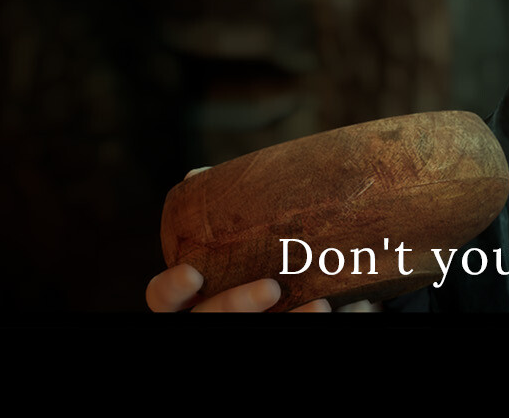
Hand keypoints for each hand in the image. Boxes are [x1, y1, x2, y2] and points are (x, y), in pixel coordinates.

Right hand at [146, 167, 375, 311]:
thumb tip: (197, 174)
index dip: (170, 289)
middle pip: (208, 318)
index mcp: (195, 292)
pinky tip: (345, 306)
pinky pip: (299, 331)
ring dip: (289, 319)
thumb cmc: (262, 249)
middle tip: (272, 287)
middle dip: (236, 304)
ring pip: (259, 330)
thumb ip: (222, 209)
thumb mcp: (240, 230)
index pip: (163, 299)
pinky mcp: (281, 332)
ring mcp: (249, 327)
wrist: (311, 284)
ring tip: (322, 303)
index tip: (192, 273)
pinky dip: (328, 319)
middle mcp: (214, 316)